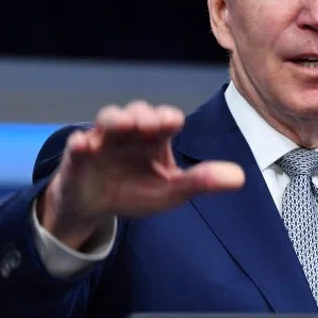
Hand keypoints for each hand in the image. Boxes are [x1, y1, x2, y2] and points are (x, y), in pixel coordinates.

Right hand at [37, 101, 244, 249]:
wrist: (95, 205)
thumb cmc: (138, 189)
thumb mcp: (172, 190)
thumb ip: (202, 182)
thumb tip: (241, 178)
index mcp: (156, 137)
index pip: (166, 119)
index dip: (167, 118)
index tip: (171, 122)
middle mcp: (131, 131)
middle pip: (137, 112)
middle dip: (142, 115)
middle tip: (147, 123)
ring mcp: (103, 140)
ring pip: (108, 119)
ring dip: (115, 119)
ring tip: (121, 126)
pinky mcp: (78, 155)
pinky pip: (77, 144)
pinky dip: (80, 143)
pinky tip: (83, 145)